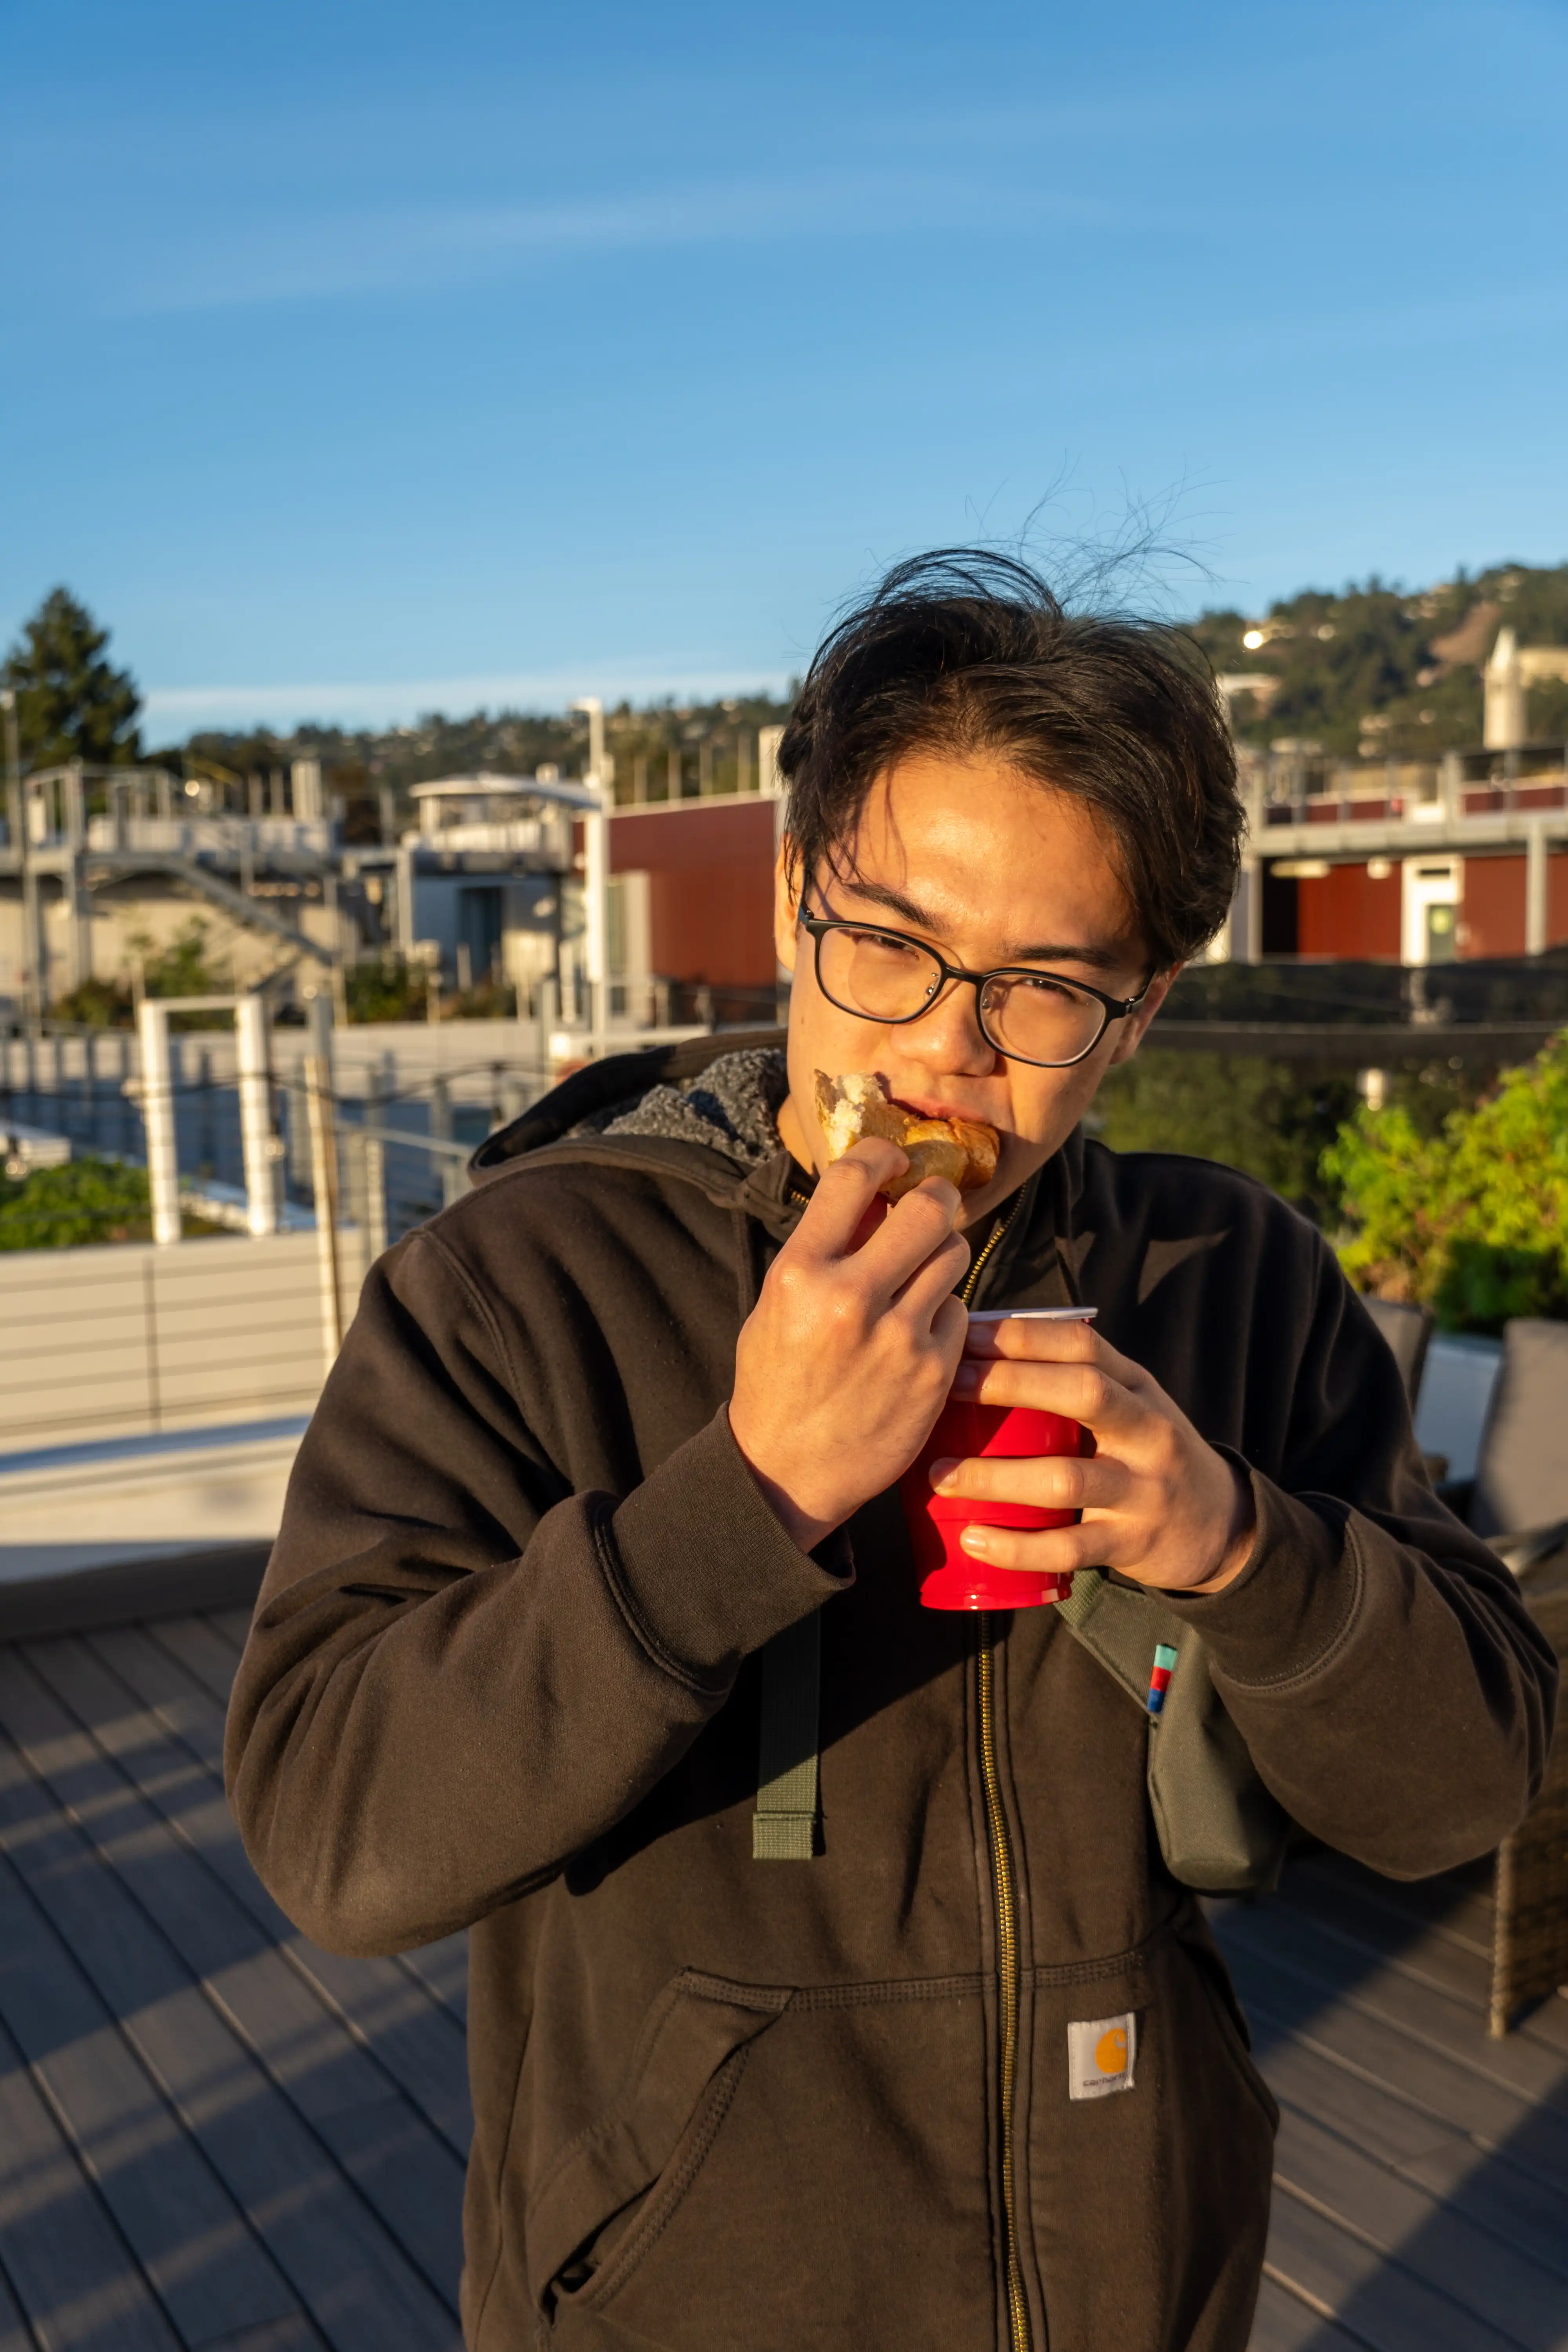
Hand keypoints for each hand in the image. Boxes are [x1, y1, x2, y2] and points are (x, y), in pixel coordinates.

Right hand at [730, 1139, 969, 1551]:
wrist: (787, 1470)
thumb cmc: (778, 1379)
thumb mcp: (778, 1305)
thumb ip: (824, 1249)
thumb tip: (877, 1194)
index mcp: (800, 1273)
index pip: (854, 1177)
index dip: (883, 1155)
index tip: (893, 1161)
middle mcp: (849, 1298)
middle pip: (927, 1209)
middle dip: (935, 1200)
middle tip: (930, 1210)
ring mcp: (897, 1337)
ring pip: (953, 1255)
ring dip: (941, 1258)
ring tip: (917, 1280)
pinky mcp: (932, 1372)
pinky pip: (958, 1311)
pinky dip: (944, 1314)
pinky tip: (918, 1335)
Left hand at [931, 1317, 1255, 1593]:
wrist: (1221, 1527)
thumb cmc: (1148, 1455)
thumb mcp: (1130, 1405)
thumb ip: (1076, 1379)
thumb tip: (982, 1353)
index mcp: (1137, 1387)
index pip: (1083, 1344)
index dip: (1022, 1334)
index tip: (965, 1334)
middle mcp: (1147, 1431)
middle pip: (1082, 1393)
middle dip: (1010, 1384)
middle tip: (947, 1387)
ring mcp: (1144, 1489)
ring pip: (1066, 1477)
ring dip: (995, 1476)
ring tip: (939, 1475)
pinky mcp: (1133, 1543)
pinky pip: (1070, 1547)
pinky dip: (1018, 1546)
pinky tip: (974, 1539)